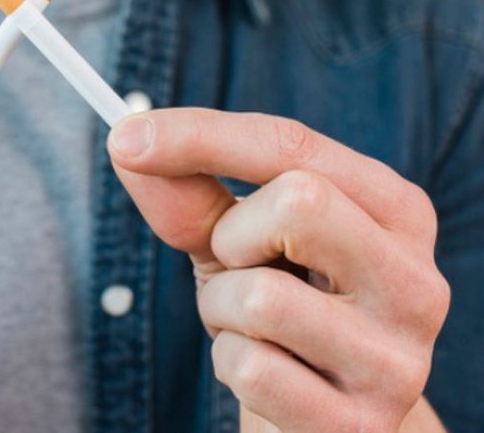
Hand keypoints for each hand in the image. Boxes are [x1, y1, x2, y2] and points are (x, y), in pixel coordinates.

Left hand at [108, 109, 448, 431]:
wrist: (324, 413)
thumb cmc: (282, 307)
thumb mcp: (237, 239)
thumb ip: (191, 191)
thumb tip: (128, 141)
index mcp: (394, 212)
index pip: (294, 146)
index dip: (202, 135)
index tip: (125, 135)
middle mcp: (415, 279)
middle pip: (300, 202)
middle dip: (232, 236)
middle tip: (237, 266)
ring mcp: (398, 358)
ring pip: (261, 298)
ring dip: (221, 311)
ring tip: (250, 327)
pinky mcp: (360, 424)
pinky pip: (250, 370)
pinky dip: (230, 366)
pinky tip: (266, 374)